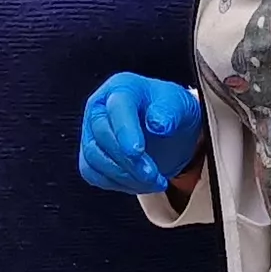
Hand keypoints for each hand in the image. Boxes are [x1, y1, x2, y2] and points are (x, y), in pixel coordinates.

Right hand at [76, 73, 203, 194]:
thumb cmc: (170, 111)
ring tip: (152, 181)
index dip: (125, 131)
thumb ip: (170, 111)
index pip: (117, 107)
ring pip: (94, 158)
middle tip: (152, 173)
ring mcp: (92, 132)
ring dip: (124, 176)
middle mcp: (101, 108)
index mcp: (122, 88)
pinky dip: (117, 183)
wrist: (168, 130)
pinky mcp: (91, 155)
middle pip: (102, 135)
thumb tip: (158, 124)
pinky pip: (93, 174)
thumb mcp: (179, 105)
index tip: (138, 152)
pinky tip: (139, 183)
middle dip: (128, 160)